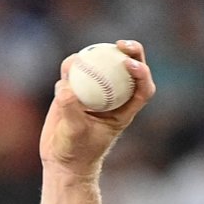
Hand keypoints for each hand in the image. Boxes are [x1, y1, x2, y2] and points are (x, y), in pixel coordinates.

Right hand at [39, 39, 155, 178]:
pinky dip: (71, 65)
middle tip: (121, 44)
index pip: (142, 89)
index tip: (129, 64)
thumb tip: (67, 87)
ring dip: (96, 54)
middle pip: (128, 70)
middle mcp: (113, 98)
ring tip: (82, 57)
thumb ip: (71, 109)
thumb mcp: (75, 132)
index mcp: (124, 111)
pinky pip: (75, 71)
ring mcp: (94, 92)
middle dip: (131, 52)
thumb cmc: (76, 152)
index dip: (142, 73)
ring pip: (101, 65)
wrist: (61, 159)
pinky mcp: (75, 89)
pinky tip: (68, 66)